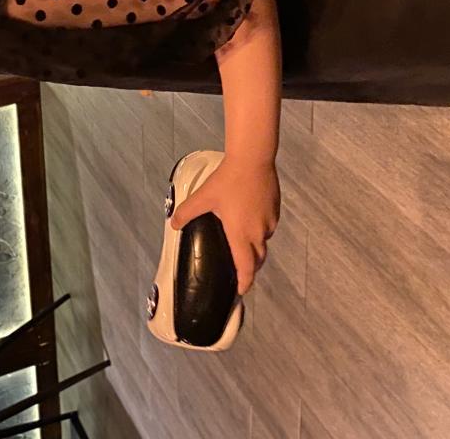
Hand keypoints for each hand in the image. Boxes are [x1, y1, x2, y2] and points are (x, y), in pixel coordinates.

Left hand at [169, 156, 279, 295]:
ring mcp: (270, 220)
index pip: (246, 268)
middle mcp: (258, 232)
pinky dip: (260, 230)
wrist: (253, 159)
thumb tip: (174, 224)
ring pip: (264, 241)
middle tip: (241, 270)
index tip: (241, 290)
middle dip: (250, 267)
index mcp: (241, 234)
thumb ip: (187, 212)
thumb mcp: (203, 197)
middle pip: (258, 259)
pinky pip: (268, 226)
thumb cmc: (228, 181)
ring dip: (255, 247)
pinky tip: (250, 218)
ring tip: (243, 242)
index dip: (244, 282)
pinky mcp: (275, 209)